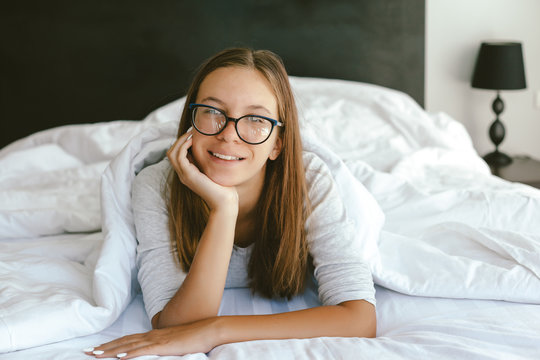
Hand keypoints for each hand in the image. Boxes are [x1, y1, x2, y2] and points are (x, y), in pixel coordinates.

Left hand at [85, 318, 217, 358]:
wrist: (208, 329)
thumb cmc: (194, 337)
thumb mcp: (174, 342)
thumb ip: (162, 345)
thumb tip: (154, 349)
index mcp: (153, 335)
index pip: (127, 339)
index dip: (111, 344)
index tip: (97, 348)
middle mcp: (151, 335)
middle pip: (123, 341)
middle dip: (104, 347)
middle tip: (87, 352)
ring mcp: (157, 340)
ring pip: (128, 345)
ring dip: (111, 350)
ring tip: (95, 354)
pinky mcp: (163, 346)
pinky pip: (143, 350)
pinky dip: (129, 353)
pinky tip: (119, 357)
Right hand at [167, 127, 237, 211]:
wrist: (224, 202)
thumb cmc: (223, 187)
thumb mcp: (213, 170)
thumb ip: (208, 162)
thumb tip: (210, 148)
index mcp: (187, 173)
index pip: (177, 155)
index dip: (182, 143)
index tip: (193, 133)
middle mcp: (183, 175)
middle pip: (170, 153)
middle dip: (179, 139)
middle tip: (191, 131)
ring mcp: (184, 176)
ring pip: (172, 153)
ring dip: (180, 140)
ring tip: (191, 133)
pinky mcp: (189, 175)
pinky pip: (179, 157)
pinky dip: (183, 146)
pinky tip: (192, 141)